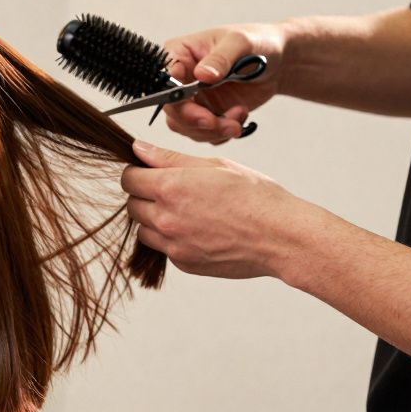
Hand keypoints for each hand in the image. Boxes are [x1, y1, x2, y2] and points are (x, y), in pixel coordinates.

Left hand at [121, 140, 313, 279]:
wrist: (282, 237)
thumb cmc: (255, 197)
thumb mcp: (215, 165)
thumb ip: (170, 158)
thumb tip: (138, 148)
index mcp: (171, 188)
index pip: (128, 179)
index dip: (138, 173)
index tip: (150, 172)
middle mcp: (165, 218)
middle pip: (132, 205)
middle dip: (145, 196)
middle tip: (174, 191)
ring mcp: (173, 244)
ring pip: (143, 230)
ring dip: (155, 219)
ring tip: (187, 211)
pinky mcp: (183, 263)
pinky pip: (164, 248)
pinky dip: (172, 239)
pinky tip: (199, 230)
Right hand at [161, 23, 286, 144]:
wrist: (279, 62)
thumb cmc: (257, 42)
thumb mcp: (240, 43)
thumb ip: (220, 58)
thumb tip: (201, 75)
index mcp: (179, 55)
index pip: (163, 79)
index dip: (173, 96)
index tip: (196, 103)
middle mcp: (180, 80)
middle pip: (172, 109)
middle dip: (197, 120)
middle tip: (220, 123)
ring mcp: (192, 100)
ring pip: (186, 126)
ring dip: (213, 130)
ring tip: (238, 119)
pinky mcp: (206, 115)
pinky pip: (204, 134)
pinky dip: (222, 134)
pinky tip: (239, 119)